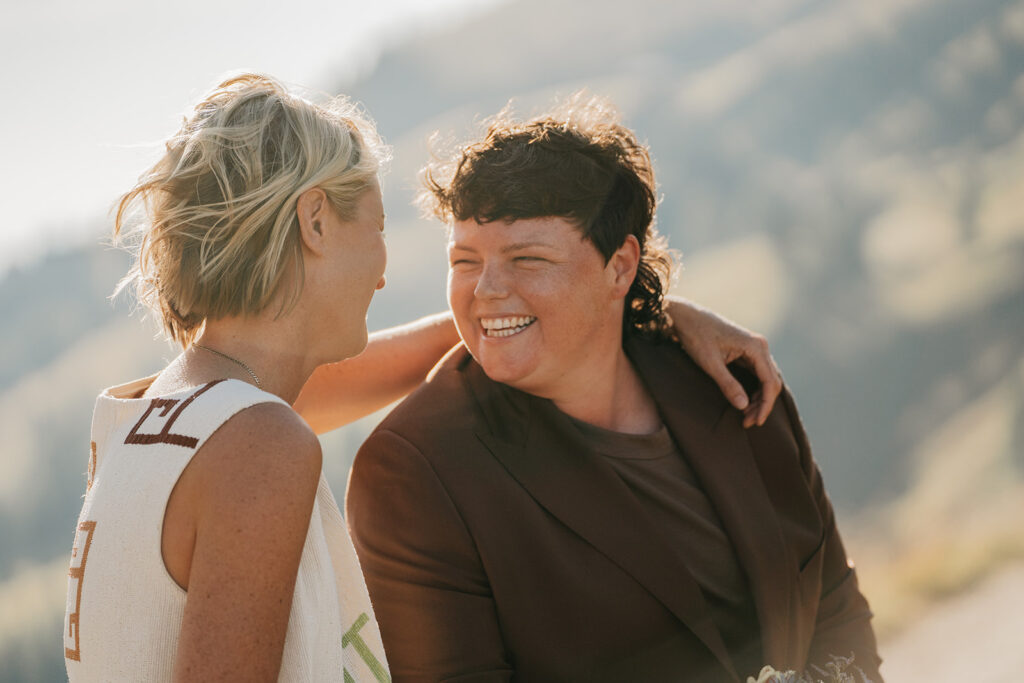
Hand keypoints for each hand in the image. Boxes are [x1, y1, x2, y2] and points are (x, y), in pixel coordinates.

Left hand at [665, 297, 781, 426]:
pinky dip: (753, 389)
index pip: (769, 382)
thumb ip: (728, 384)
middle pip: (771, 381)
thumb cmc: (696, 336)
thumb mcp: (710, 363)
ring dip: (758, 398)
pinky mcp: (745, 351)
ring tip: (746, 416)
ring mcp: (753, 348)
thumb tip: (743, 406)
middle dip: (762, 404)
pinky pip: (756, 373)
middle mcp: (759, 346)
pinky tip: (745, 402)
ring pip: (765, 379)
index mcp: (755, 346)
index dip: (765, 405)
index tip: (755, 422)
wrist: (684, 317)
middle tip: (748, 422)